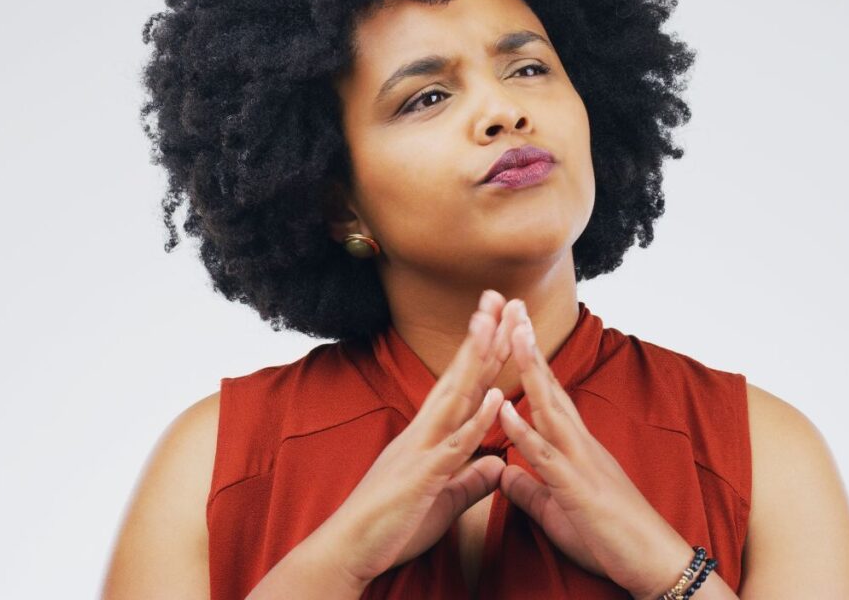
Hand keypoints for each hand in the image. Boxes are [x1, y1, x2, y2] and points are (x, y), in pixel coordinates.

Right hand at [321, 289, 512, 587]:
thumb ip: (470, 478)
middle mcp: (425, 432)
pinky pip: (454, 445)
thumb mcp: (443, 499)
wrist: (348, 551)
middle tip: (499, 297)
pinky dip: (474, 421)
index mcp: (430, 435)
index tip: (500, 318)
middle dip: (482, 337)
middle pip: (460, 376)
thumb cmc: (391, 525)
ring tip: (495, 323)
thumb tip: (497, 464)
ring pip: (455, 397)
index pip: (462, 385)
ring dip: (476, 359)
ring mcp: (422, 449)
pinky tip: (493, 397)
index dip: (483, 352)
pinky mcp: (422, 476)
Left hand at [495, 300, 694, 598]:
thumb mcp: (558, 510)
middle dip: (530, 347)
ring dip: (529, 371)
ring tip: (511, 334)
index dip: (530, 361)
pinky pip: (546, 456)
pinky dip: (524, 431)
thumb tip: (504, 473)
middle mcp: (579, 443)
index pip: (549, 394)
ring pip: (550, 408)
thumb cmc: (611, 537)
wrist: (654, 564)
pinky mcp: (578, 488)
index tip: (514, 327)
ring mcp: (580, 462)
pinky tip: (505, 409)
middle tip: (514, 307)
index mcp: (575, 446)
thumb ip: (531, 489)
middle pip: (550, 386)